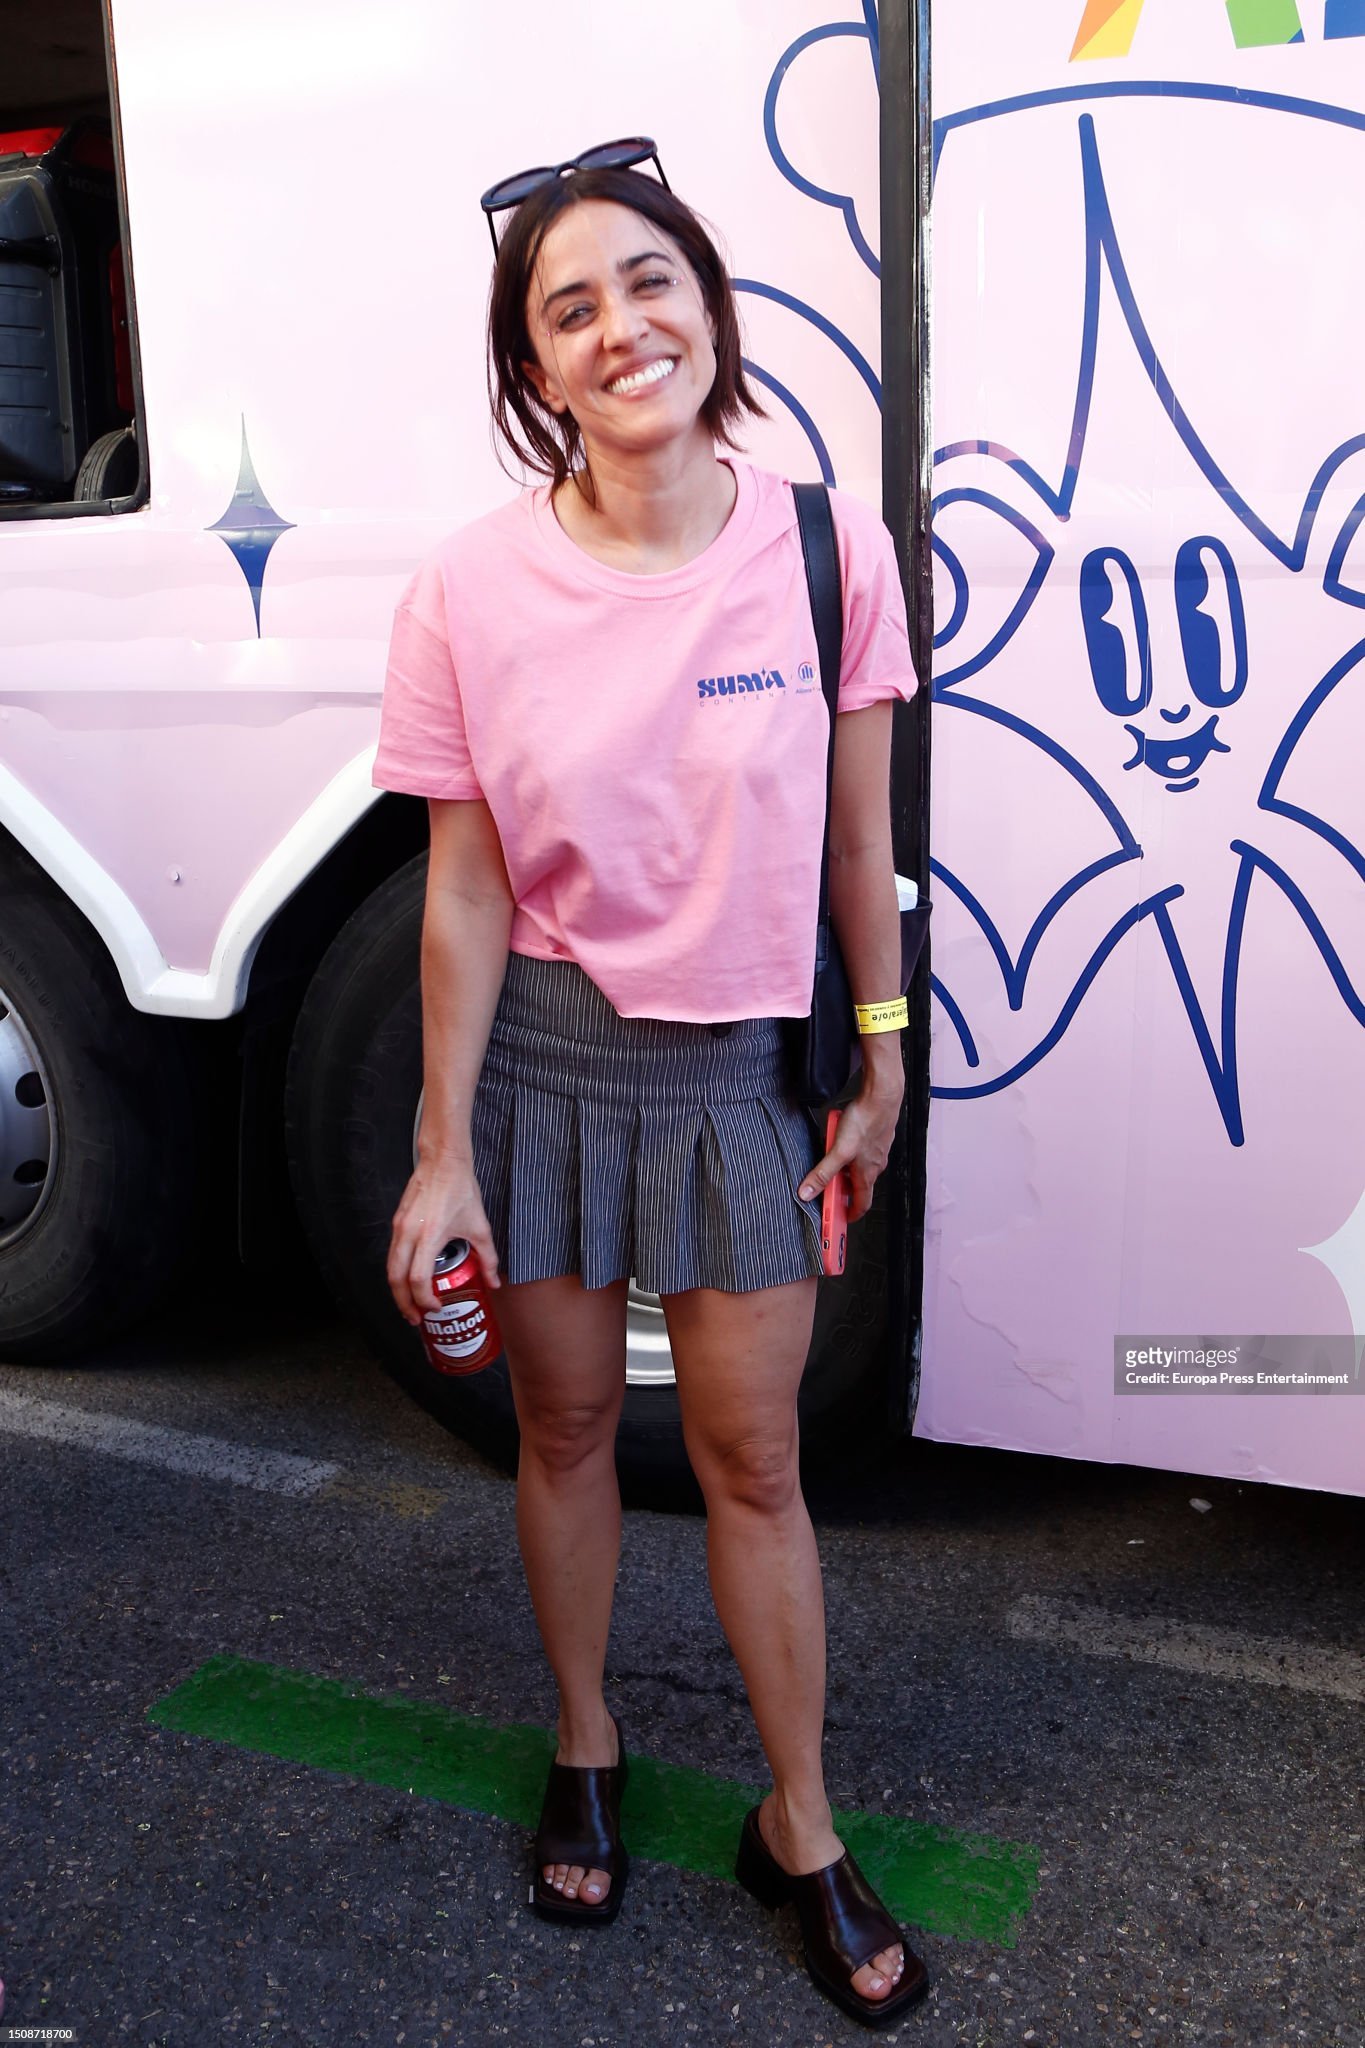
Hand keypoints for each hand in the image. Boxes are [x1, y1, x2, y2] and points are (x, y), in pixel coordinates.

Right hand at [386, 1158, 500, 1325]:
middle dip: (404, 1303)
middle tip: (416, 1318)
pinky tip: (409, 1280)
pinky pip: (392, 1254)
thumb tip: (493, 1282)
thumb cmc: (460, 1190)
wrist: (443, 1162)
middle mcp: (408, 1233)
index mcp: (430, 1235)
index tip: (435, 1307)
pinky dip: (397, 1272)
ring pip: (390, 1267)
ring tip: (410, 1305)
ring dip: (397, 1290)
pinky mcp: (396, 1222)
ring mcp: (399, 1227)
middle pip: (396, 1279)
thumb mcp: (479, 1226)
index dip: (424, 1299)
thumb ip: (487, 1257)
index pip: (418, 1278)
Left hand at [797, 1070, 903, 1222]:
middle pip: (859, 1186)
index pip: (862, 1204)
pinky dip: (849, 1151)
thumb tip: (807, 1192)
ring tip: (830, 1157)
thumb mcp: (838, 1151)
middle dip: (843, 1190)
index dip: (851, 1214)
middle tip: (828, 1189)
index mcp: (867, 1174)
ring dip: (845, 1168)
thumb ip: (823, 1173)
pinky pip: (860, 1150)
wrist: (882, 1096)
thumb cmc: (865, 1121)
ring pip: (859, 1167)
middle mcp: (875, 1165)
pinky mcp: (875, 1137)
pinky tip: (840, 1138)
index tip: (841, 1220)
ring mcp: (876, 1151)